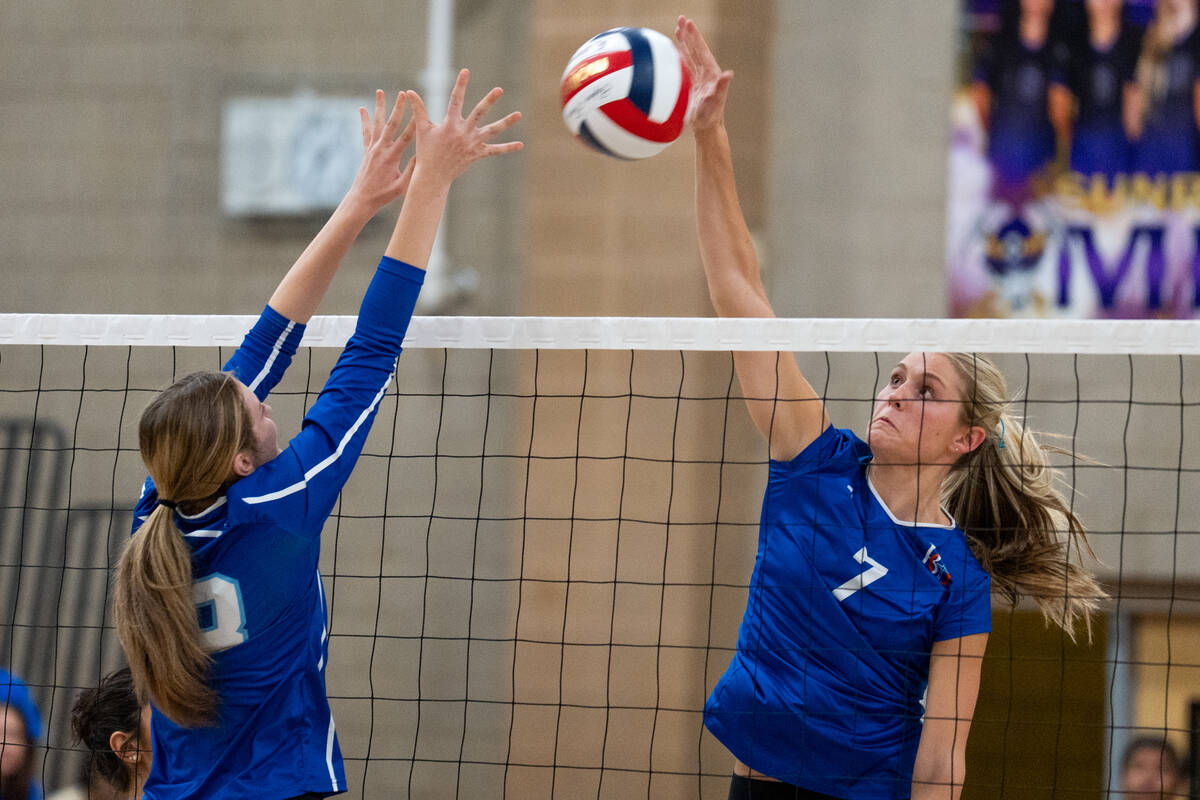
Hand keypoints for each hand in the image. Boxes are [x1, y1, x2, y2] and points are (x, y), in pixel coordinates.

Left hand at [347, 90, 416, 210]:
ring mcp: (372, 148)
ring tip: (380, 91)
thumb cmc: (384, 195)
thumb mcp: (401, 187)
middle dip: (397, 108)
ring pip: (377, 123)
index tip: (420, 110)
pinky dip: (365, 119)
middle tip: (402, 94)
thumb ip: (412, 172)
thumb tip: (422, 157)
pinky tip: (362, 109)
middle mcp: (380, 149)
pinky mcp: (367, 150)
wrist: (362, 198)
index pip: (406, 137)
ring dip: (379, 106)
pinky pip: (366, 131)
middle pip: (391, 125)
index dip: (414, 123)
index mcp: (391, 158)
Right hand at [405, 69, 522, 184]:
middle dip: (489, 100)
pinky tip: (521, 145)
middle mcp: (464, 132)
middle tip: (499, 89)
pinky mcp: (478, 154)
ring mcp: (472, 143)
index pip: (455, 100)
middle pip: (479, 113)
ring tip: (519, 114)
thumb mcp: (422, 129)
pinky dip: (508, 148)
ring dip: (506, 122)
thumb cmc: (427, 151)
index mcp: (450, 124)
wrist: (434, 175)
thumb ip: (418, 109)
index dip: (460, 85)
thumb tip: (408, 91)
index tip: (466, 71)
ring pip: (493, 130)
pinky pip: (495, 151)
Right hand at [675, 16, 733, 132]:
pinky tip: (676, 50)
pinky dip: (682, 55)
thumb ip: (722, 87)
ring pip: (691, 55)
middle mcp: (707, 73)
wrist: (707, 129)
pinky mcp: (695, 84)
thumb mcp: (715, 102)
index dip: (694, 37)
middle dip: (689, 34)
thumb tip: (729, 74)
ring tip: (678, 29)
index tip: (687, 23)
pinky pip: (687, 65)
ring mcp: (700, 78)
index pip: (701, 50)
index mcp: (711, 73)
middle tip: (681, 18)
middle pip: (696, 49)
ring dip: (685, 42)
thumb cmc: (710, 117)